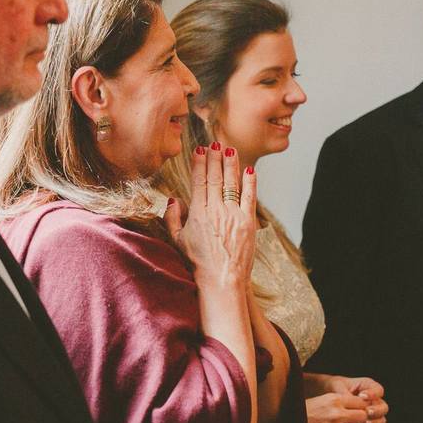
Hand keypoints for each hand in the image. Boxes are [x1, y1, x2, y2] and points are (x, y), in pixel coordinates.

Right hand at [166, 143, 255, 292]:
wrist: (222, 280)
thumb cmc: (198, 262)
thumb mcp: (178, 241)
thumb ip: (172, 219)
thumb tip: (173, 200)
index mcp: (198, 213)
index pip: (199, 181)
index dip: (199, 163)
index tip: (199, 150)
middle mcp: (216, 210)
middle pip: (216, 177)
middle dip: (215, 158)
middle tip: (215, 143)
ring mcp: (234, 215)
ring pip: (232, 183)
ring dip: (231, 164)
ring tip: (229, 150)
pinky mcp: (249, 222)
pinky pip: (250, 197)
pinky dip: (250, 182)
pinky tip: (249, 170)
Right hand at [306, 392, 367, 422]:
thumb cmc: (304, 412)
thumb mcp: (321, 400)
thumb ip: (338, 402)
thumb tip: (359, 406)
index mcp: (334, 400)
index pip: (360, 402)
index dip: (360, 408)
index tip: (356, 411)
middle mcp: (336, 413)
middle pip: (363, 416)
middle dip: (359, 420)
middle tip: (352, 422)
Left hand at [328, 375, 388, 422]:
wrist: (330, 393)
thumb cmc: (336, 387)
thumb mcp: (338, 386)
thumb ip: (345, 393)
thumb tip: (351, 401)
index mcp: (368, 386)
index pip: (378, 390)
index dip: (373, 394)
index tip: (362, 396)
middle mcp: (373, 398)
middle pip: (383, 406)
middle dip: (377, 410)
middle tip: (367, 411)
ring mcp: (372, 409)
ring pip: (381, 417)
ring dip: (375, 420)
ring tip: (364, 421)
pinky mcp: (368, 418)